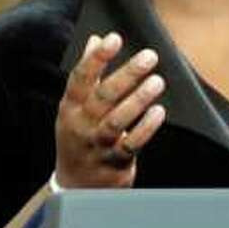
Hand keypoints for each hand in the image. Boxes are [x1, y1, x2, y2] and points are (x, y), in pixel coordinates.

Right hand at [54, 33, 166, 188]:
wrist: (76, 189)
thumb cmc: (79, 140)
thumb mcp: (74, 108)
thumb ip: (88, 75)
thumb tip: (95, 39)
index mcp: (70, 108)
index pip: (80, 78)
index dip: (96, 57)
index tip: (114, 38)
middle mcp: (81, 126)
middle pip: (102, 96)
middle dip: (127, 74)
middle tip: (149, 56)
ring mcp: (97, 146)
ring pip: (117, 121)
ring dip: (138, 99)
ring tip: (157, 81)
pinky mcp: (114, 164)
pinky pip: (131, 145)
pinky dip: (145, 128)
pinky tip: (158, 112)